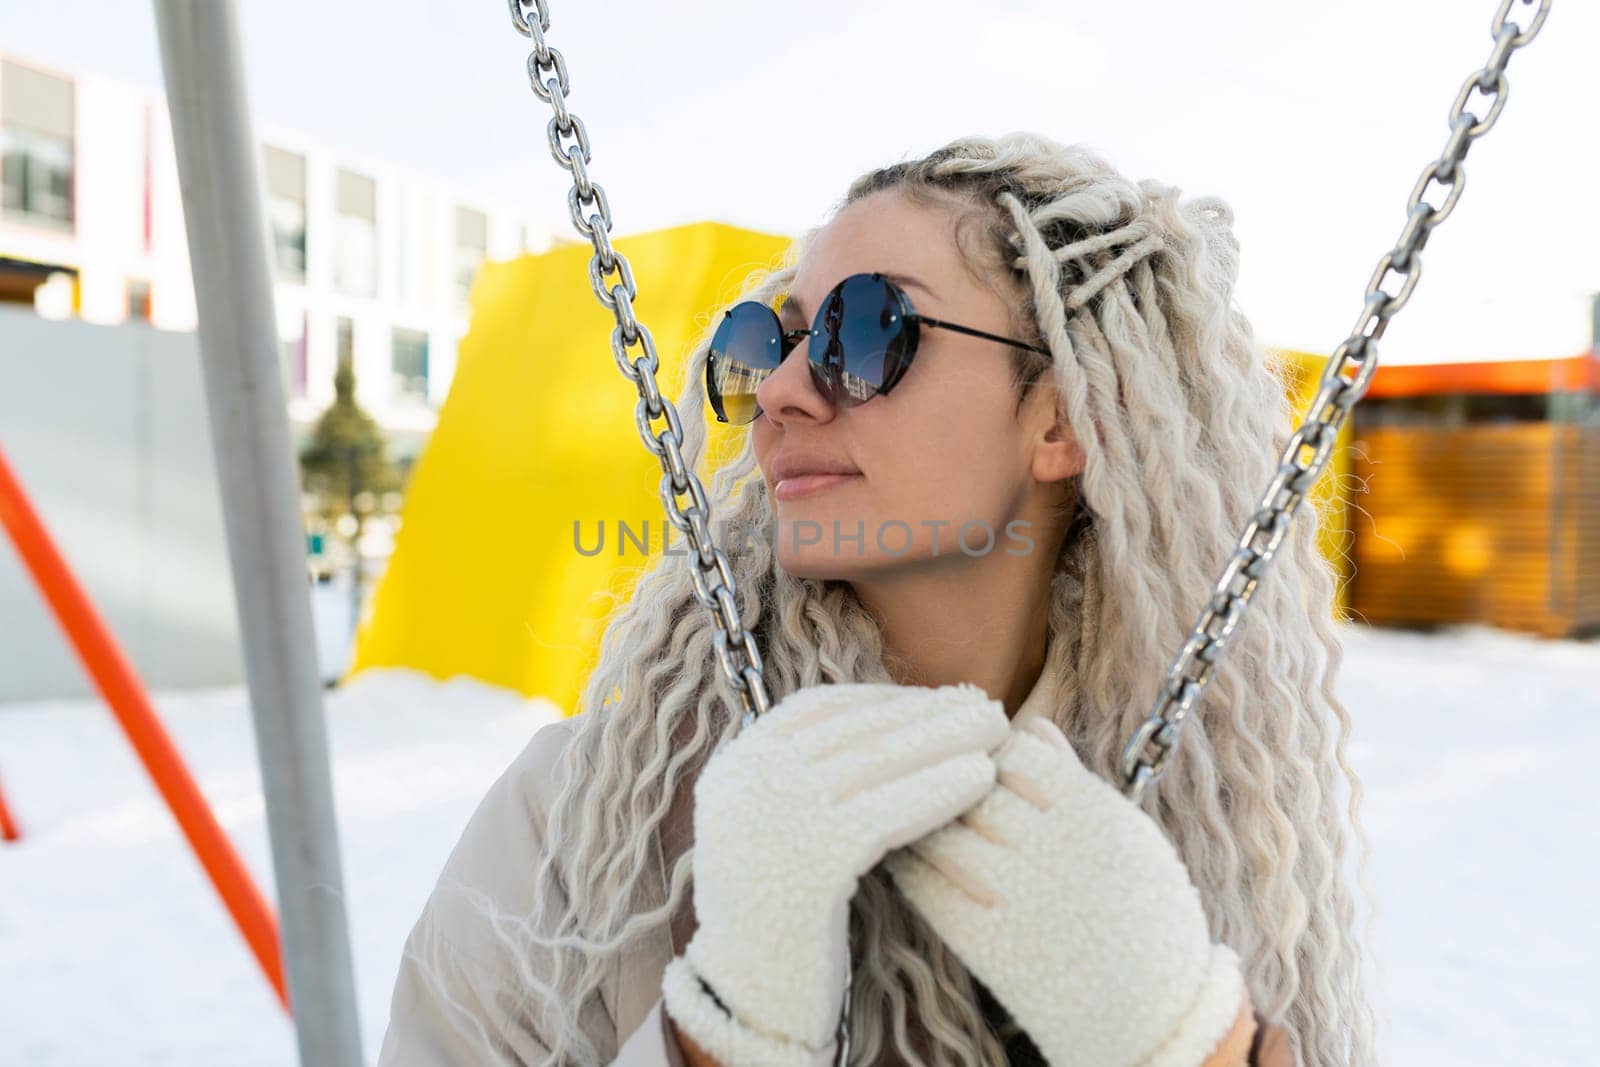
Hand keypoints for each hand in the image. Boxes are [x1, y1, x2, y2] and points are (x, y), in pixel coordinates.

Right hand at [662, 682, 1009, 1065]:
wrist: (750, 998)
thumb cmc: (781, 910)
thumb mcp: (775, 823)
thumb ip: (809, 772)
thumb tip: (888, 713)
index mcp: (735, 765)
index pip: (819, 709)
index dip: (884, 700)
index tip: (935, 699)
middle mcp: (747, 781)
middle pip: (855, 730)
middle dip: (926, 713)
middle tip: (984, 703)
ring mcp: (774, 819)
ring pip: (877, 762)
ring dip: (945, 739)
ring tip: (997, 729)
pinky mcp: (810, 862)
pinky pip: (889, 811)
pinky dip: (939, 788)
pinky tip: (980, 779)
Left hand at [887, 716, 1246, 1066]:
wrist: (1157, 1021)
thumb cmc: (1146, 917)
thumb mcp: (1130, 838)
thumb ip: (1075, 780)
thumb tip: (1032, 724)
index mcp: (1092, 816)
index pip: (1016, 750)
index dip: (992, 751)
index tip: (982, 761)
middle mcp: (1052, 850)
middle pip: (971, 787)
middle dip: (949, 781)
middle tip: (930, 779)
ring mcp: (1018, 899)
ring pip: (940, 833)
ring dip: (921, 820)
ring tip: (913, 817)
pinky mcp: (987, 945)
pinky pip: (927, 889)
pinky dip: (912, 866)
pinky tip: (909, 860)